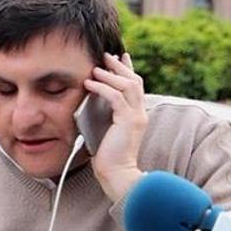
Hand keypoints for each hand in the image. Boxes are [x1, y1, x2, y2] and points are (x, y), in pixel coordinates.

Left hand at [83, 53, 148, 201]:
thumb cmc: (108, 159)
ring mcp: (136, 117)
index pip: (135, 87)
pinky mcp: (127, 121)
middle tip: (106, 55)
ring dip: (110, 74)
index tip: (120, 57)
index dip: (128, 70)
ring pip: (127, 85)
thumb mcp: (106, 132)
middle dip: (120, 66)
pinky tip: (90, 84)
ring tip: (96, 68)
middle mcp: (140, 114)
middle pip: (134, 81)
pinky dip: (102, 88)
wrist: (117, 174)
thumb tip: (90, 106)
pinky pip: (116, 97)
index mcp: (136, 116)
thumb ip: (104, 118)